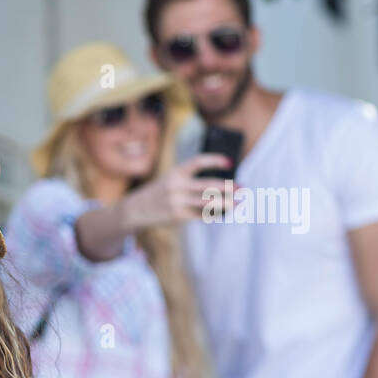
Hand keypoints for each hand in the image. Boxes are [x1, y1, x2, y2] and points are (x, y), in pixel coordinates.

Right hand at [120, 153, 234, 229]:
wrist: (136, 209)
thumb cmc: (161, 192)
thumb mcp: (171, 179)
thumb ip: (191, 180)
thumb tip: (221, 189)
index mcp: (175, 172)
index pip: (198, 162)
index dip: (214, 160)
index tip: (230, 162)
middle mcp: (176, 186)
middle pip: (207, 186)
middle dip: (227, 187)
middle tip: (242, 187)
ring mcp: (176, 202)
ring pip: (207, 203)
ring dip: (226, 203)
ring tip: (239, 202)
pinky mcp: (177, 216)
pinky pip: (200, 215)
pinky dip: (214, 215)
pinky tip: (223, 213)